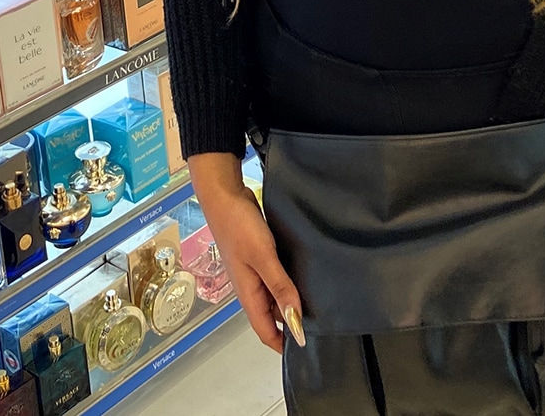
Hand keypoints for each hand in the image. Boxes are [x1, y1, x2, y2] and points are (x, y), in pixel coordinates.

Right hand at [187, 153, 303, 353]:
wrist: (224, 195)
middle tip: (320, 327)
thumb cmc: (238, 226)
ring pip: (274, 298)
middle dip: (290, 326)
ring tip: (318, 305)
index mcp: (248, 294)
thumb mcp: (263, 258)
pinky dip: (288, 285)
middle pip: (271, 317)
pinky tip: (304, 278)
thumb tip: (295, 321)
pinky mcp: (259, 258)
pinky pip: (275, 280)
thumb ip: (280, 288)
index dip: (284, 344)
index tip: (307, 349)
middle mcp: (250, 288)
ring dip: (290, 304)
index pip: (266, 332)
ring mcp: (254, 272)